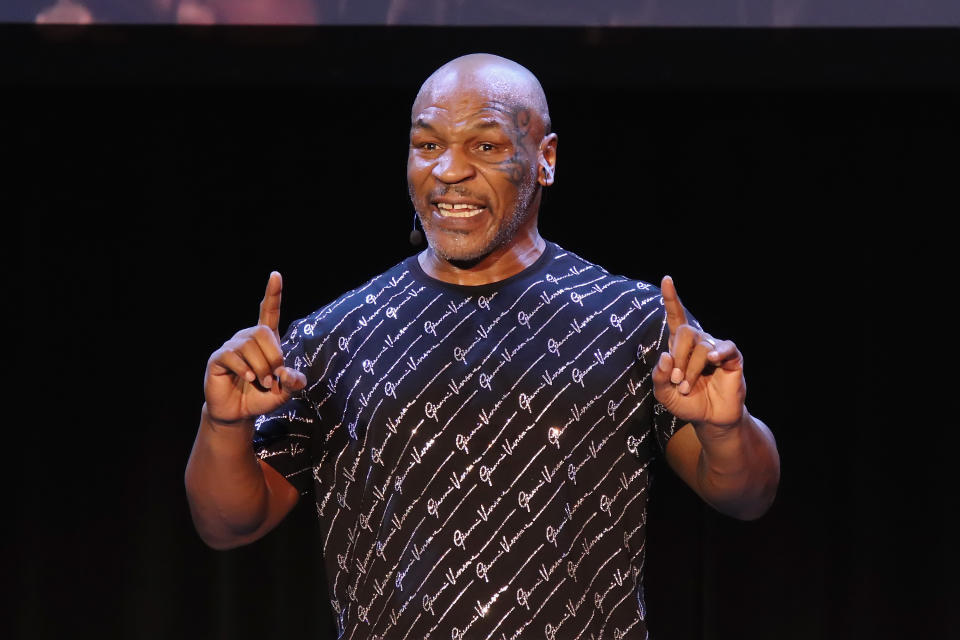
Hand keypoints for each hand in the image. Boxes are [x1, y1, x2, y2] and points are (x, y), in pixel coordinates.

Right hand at [203, 271, 306, 425]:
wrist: (238, 413)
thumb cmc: (262, 397)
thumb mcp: (285, 391)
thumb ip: (294, 381)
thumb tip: (286, 372)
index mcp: (266, 340)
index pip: (269, 311)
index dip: (273, 294)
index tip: (275, 275)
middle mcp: (247, 338)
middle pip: (263, 332)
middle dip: (273, 357)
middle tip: (272, 378)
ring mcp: (231, 346)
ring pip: (249, 345)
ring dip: (261, 368)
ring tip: (261, 383)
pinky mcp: (218, 358)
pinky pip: (232, 355)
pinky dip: (245, 369)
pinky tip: (249, 379)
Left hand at [652, 276, 745, 427]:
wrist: (710, 419)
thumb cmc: (687, 402)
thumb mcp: (665, 394)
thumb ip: (659, 377)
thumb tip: (665, 355)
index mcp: (680, 346)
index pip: (676, 316)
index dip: (671, 298)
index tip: (667, 279)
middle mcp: (698, 342)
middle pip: (686, 332)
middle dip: (677, 357)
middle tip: (676, 380)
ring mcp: (716, 349)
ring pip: (701, 347)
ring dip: (691, 370)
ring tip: (687, 388)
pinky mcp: (732, 359)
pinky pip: (726, 348)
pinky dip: (718, 352)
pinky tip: (712, 359)